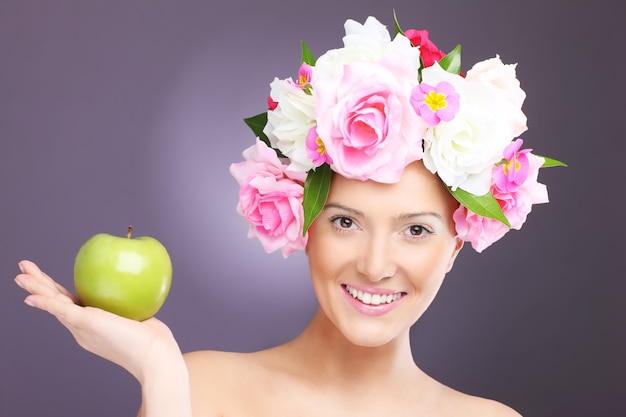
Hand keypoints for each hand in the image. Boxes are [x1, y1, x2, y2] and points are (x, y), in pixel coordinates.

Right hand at [14, 260, 182, 383]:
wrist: (155, 356)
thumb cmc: (154, 339)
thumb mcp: (139, 315)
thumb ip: (130, 303)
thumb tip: (138, 286)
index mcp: (92, 326)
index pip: (71, 304)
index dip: (56, 292)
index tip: (47, 280)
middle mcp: (82, 329)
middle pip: (56, 302)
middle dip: (38, 286)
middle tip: (23, 270)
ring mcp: (82, 327)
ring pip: (53, 303)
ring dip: (35, 288)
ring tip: (20, 275)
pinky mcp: (86, 323)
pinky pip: (60, 309)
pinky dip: (44, 301)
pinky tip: (31, 295)